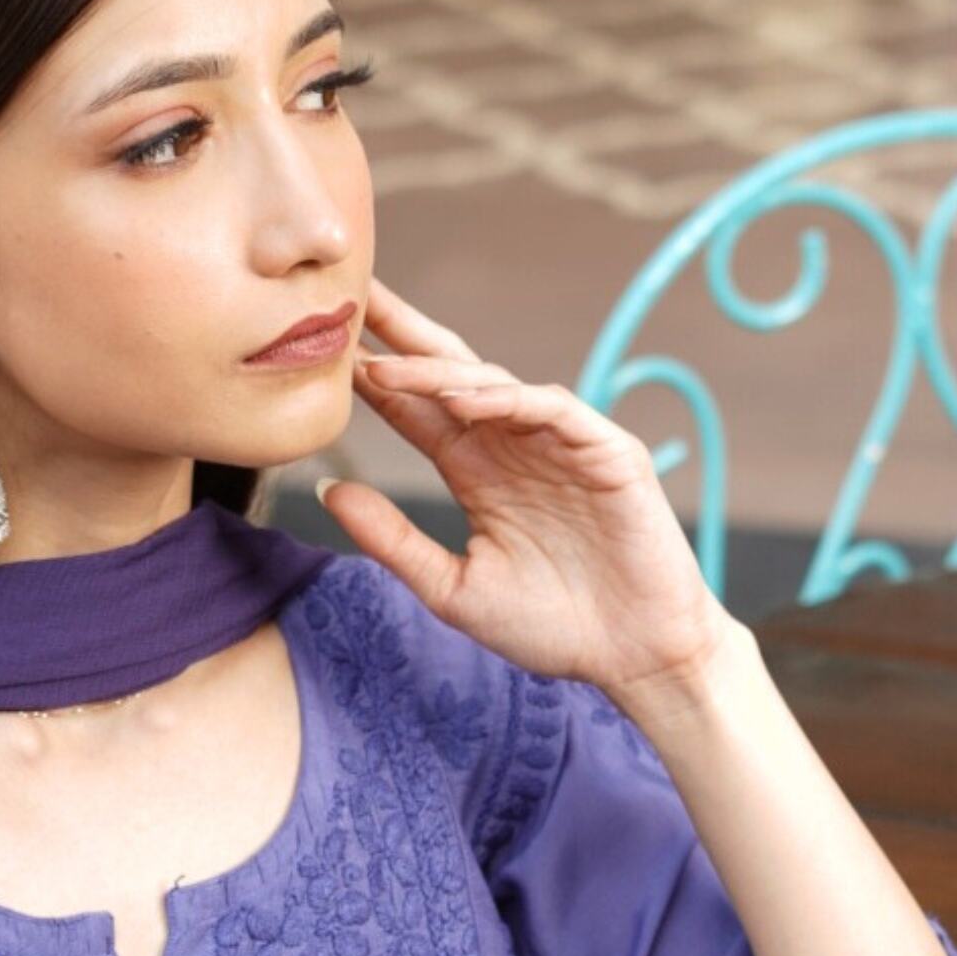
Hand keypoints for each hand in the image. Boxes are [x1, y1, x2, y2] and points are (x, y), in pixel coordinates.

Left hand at [319, 272, 740, 709]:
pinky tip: (461, 400)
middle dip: (400, 335)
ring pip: (492, 385)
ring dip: (436, 373)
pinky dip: (507, 400)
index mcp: (477, 472)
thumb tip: (327, 489)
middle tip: (349, 297)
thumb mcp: (452, 588)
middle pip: (448, 374)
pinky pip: (551, 408)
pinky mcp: (605, 449)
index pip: (416, 410)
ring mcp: (560, 442)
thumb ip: (392, 540)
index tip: (323, 349)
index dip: (373, 379)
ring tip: (382, 366)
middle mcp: (513, 445)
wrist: (633, 657)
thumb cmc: (551, 627)